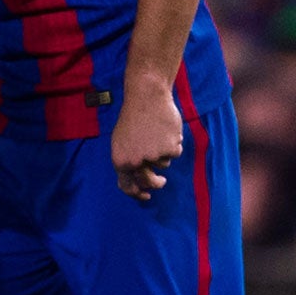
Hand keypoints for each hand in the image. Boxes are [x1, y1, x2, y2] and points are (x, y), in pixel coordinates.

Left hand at [112, 79, 181, 201]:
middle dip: (156, 183)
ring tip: (156, 133)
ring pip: (163, 164)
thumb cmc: (133, 119)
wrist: (146, 98)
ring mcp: (153, 156)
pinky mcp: (169, 148)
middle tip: (161, 181)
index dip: (137, 194)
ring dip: (162, 152)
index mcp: (120, 160)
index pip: (128, 186)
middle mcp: (136, 161)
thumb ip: (127, 161)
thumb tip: (135, 181)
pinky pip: (175, 153)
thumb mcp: (121, 141)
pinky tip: (166, 130)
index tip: (145, 196)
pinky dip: (173, 143)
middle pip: (149, 182)